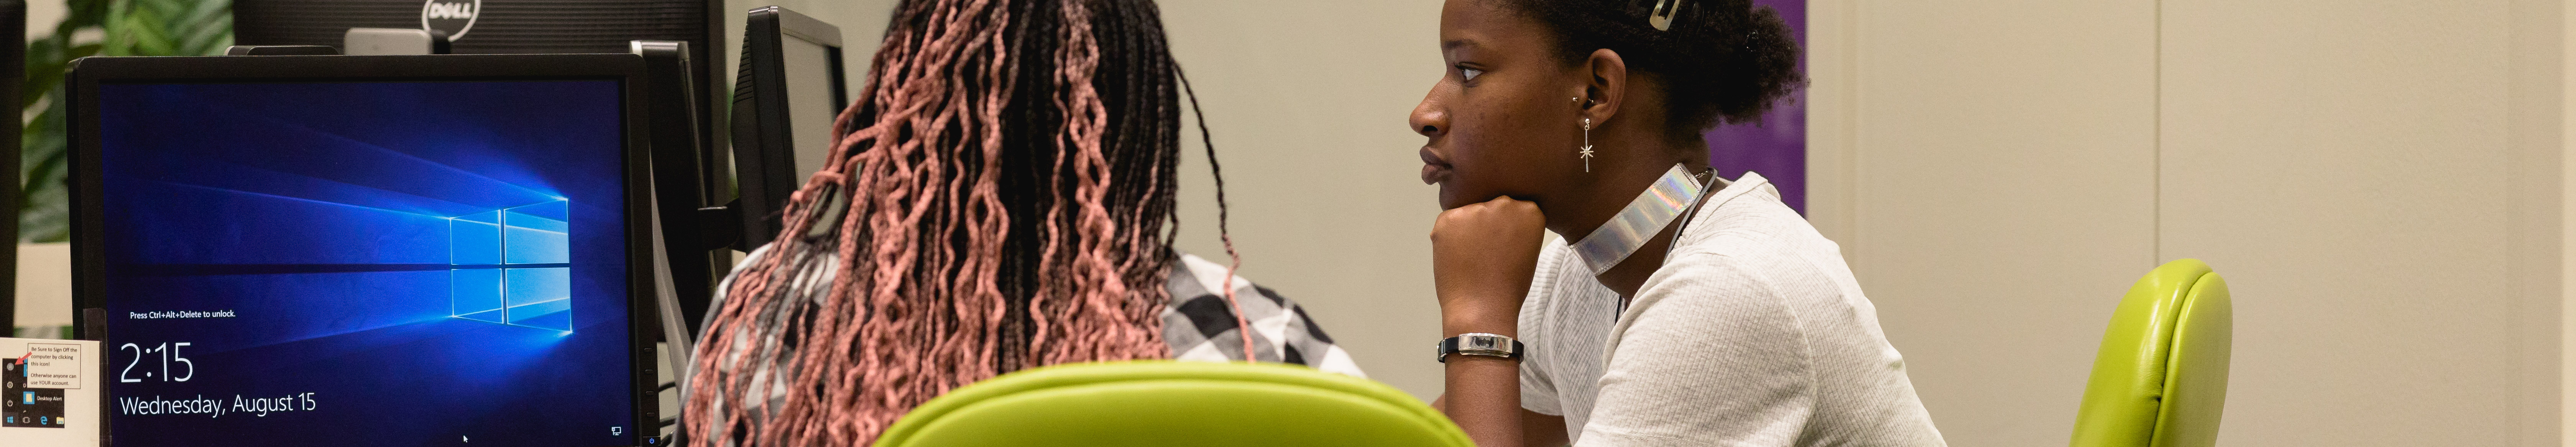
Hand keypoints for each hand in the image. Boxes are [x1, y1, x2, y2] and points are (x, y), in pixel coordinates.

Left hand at [1430, 196, 1547, 331]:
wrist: (1483, 310)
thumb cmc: (1508, 287)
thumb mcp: (1527, 250)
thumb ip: (1516, 226)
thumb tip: (1496, 219)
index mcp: (1529, 210)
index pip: (1514, 209)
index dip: (1506, 229)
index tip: (1505, 246)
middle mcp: (1504, 203)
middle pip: (1491, 207)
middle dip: (1487, 225)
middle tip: (1486, 253)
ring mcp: (1475, 209)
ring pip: (1468, 214)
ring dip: (1467, 230)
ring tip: (1471, 258)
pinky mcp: (1448, 218)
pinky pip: (1448, 223)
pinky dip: (1449, 237)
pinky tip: (1457, 258)